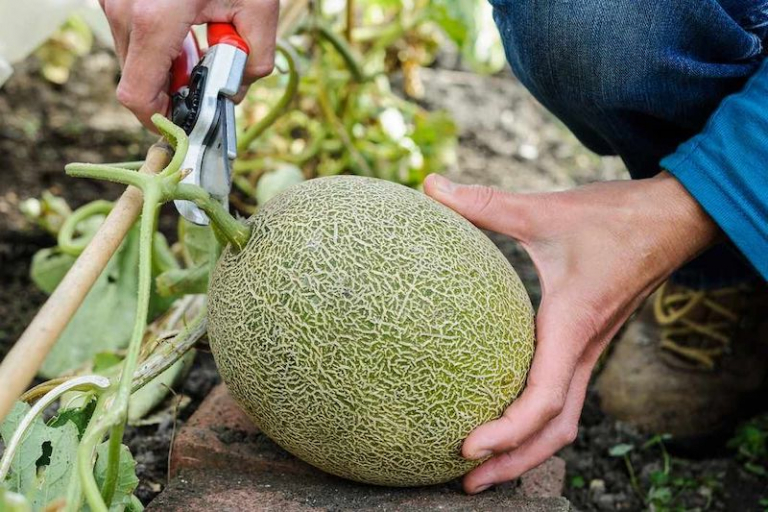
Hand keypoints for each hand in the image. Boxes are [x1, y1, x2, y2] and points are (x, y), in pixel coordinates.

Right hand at [100, 0, 278, 127]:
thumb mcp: (259, 9)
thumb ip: (253, 63)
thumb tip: (234, 94)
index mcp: (155, 19)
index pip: (137, 97)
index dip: (160, 121)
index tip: (185, 124)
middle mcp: (124, 10)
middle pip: (135, 81)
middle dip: (170, 92)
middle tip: (206, 80)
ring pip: (132, 58)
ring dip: (166, 67)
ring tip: (201, 47)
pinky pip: (131, 35)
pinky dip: (159, 45)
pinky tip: (187, 30)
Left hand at [423, 171, 719, 493]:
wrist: (672, 220)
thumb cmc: (614, 219)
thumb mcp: (544, 209)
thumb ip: (485, 202)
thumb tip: (429, 185)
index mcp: (571, 327)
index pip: (542, 399)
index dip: (506, 431)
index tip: (467, 448)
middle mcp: (582, 351)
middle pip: (552, 431)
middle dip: (512, 463)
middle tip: (464, 483)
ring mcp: (587, 352)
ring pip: (561, 420)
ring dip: (525, 450)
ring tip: (480, 469)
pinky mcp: (585, 344)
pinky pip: (562, 396)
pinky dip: (535, 422)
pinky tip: (502, 414)